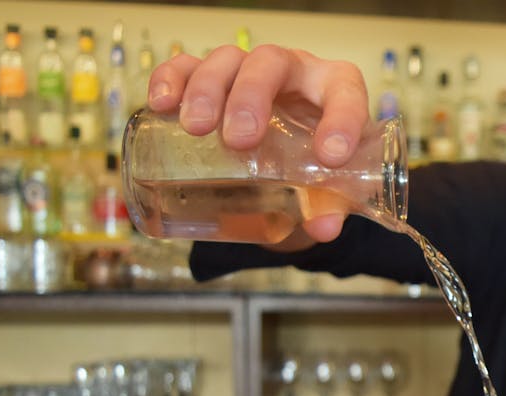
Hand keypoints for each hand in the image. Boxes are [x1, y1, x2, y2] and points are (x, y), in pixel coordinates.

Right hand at [147, 44, 371, 242]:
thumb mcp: (331, 188)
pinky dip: (171, 78)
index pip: (344, 91)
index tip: (329, 156)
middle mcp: (293, 71)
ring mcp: (249, 71)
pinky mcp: (210, 79)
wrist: (288, 167)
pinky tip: (161, 104)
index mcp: (335, 90)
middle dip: (252, 97)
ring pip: (228, 60)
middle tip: (240, 140)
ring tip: (196, 128)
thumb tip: (323, 227)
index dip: (341, 119)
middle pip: (271, 62)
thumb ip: (331, 207)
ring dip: (208, 89)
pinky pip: (187, 65)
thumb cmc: (316, 167)